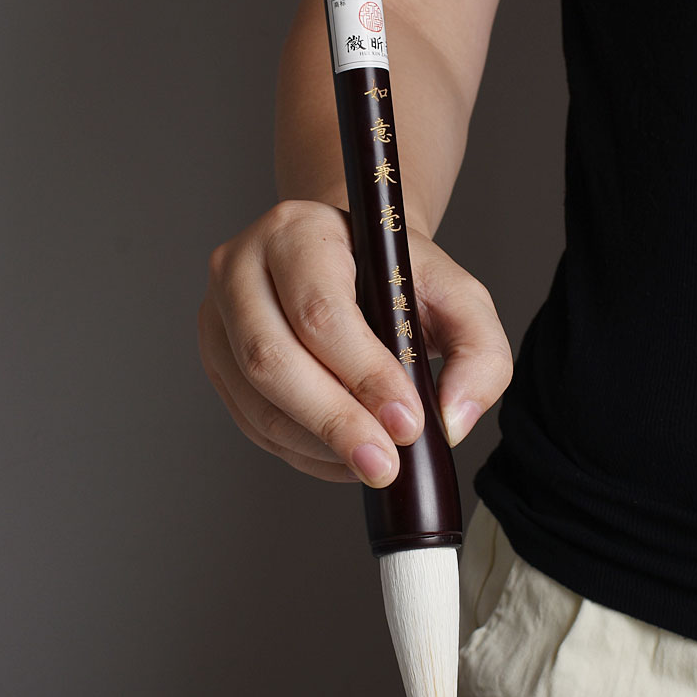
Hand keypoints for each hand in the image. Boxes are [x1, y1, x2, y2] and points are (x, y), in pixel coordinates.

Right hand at [198, 200, 512, 486]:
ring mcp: (218, 317)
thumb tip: (453, 421)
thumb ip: (479, 353)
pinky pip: (252, 423)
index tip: (408, 422)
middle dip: (334, 423)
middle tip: (385, 464)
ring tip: (373, 464)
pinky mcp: (216, 361)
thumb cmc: (400, 278)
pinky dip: (303, 452)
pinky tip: (344, 458)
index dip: (363, 375)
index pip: (320, 311)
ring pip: (257, 401)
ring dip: (318, 446)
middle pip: (271, 360)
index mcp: (298, 232)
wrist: (352, 263)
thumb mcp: (459, 298)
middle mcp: (241, 268)